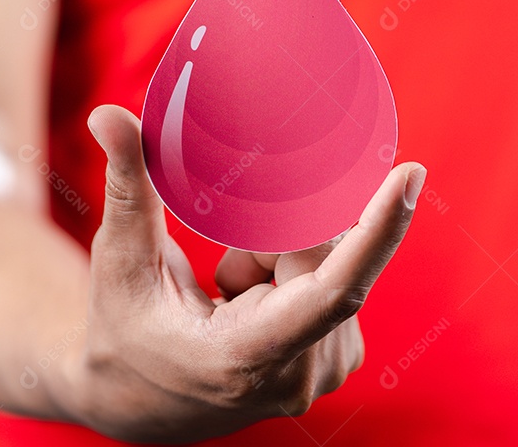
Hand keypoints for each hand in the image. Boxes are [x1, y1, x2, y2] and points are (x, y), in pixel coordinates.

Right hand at [60, 105, 424, 442]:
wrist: (137, 403)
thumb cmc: (123, 333)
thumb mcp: (119, 262)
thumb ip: (125, 187)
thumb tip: (107, 115)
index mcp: (247, 358)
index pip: (334, 289)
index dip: (378, 230)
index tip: (410, 174)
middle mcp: (301, 376)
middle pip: (323, 260)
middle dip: (276, 240)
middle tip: (222, 274)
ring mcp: (324, 375)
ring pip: (332, 268)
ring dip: (283, 260)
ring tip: (231, 298)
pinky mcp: (338, 363)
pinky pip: (340, 283)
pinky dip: (299, 275)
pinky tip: (258, 304)